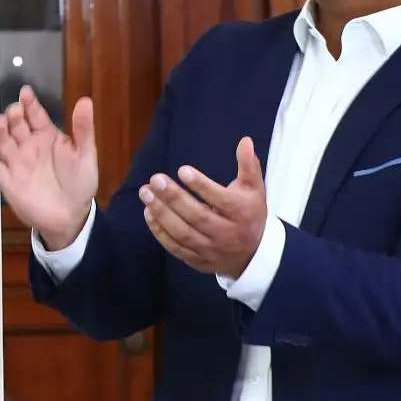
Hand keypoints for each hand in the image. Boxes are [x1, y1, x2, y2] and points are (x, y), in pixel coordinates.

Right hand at [0, 86, 99, 248]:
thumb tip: (86, 101)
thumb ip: (83, 129)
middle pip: (15, 126)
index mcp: (45, 136)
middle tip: (14, 111)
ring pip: (1, 143)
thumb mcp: (85, 154)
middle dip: (12, 116)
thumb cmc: (79, 182)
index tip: (25, 93)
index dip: (29, 104)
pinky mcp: (8, 182)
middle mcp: (27, 146)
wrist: (71, 216)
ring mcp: (16, 163)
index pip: (35, 115)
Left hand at [141, 137, 267, 276]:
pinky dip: (159, 232)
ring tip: (145, 193)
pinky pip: (175, 247)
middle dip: (174, 198)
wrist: (253, 254)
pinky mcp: (198, 260)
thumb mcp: (254, 189)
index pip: (221, 200)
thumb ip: (248, 165)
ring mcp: (211, 249)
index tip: (182, 170)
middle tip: (155, 179)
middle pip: (198, 217)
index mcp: (241, 213)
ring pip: (183, 233)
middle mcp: (227, 233)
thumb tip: (245, 141)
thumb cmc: (249, 213)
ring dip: (161, 213)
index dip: (201, 186)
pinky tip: (148, 212)